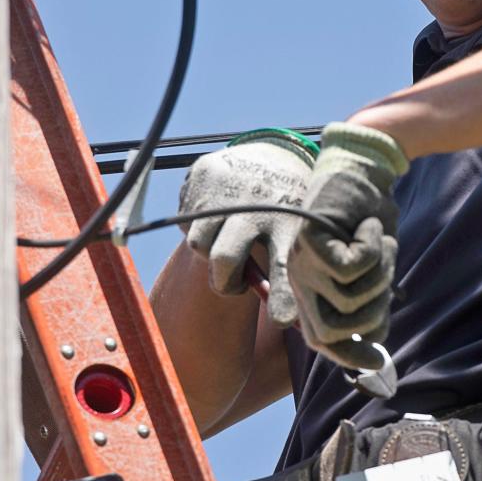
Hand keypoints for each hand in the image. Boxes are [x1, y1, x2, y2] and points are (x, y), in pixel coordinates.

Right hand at [177, 131, 315, 324]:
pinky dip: (197, 224)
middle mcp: (256, 201)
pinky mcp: (203, 173)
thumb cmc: (286, 211)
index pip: (285, 264)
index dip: (282, 295)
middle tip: (236, 280)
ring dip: (209, 249)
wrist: (274, 156)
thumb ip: (286, 278)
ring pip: (198, 244)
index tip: (283, 321)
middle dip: (226, 280)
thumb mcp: (296, 238)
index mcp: (289, 220)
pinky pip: (186, 219)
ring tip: (229, 238)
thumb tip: (287, 323)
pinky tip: (218, 212)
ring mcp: (226, 186)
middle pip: (223, 260)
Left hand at [288, 122, 409, 368]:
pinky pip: (351, 268)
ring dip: (380, 274)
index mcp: (310, 291)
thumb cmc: (371, 224)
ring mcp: (300, 262)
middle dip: (371, 315)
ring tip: (380, 246)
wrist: (367, 173)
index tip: (377, 361)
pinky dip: (374, 249)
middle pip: (332, 331)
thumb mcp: (374, 273)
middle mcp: (299, 281)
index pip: (320, 341)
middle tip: (387, 284)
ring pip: (348, 299)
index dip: (348, 357)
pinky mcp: (309, 240)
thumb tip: (373, 344)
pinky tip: (370, 229)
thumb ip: (369, 305)